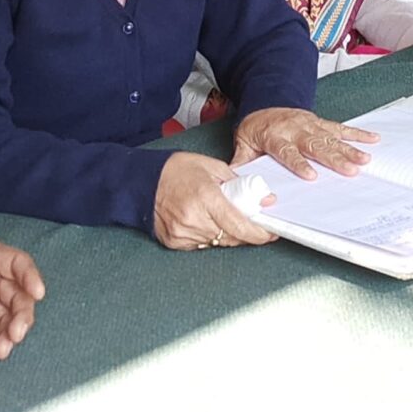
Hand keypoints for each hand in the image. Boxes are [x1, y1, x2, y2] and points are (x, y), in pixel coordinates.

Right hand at [155, 152, 276, 250]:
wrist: (142, 180)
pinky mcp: (174, 242)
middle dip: (244, 231)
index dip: (258, 233)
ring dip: (226, 232)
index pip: (239, 225)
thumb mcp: (212, 167)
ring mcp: (183, 233)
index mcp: (206, 197)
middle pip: (231, 237)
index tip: (270, 233)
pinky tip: (203, 220)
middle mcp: (194, 219)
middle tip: (249, 219)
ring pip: (218, 242)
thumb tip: (264, 200)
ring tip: (218, 213)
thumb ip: (239, 184)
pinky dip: (209, 235)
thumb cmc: (175, 170)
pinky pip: (202, 245)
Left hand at [232, 106, 376, 180]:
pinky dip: (357, 133)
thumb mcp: (242, 143)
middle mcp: (295, 129)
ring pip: (332, 137)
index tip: (311, 176)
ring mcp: (310, 124)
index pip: (288, 152)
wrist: (264, 100)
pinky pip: (340, 128)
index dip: (299, 164)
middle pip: (316, 145)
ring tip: (365, 159)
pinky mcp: (320, 122)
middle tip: (350, 171)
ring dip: (349, 149)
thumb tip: (233, 183)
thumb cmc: (255, 127)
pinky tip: (372, 139)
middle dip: (334, 159)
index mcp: (275, 136)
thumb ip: (241, 162)